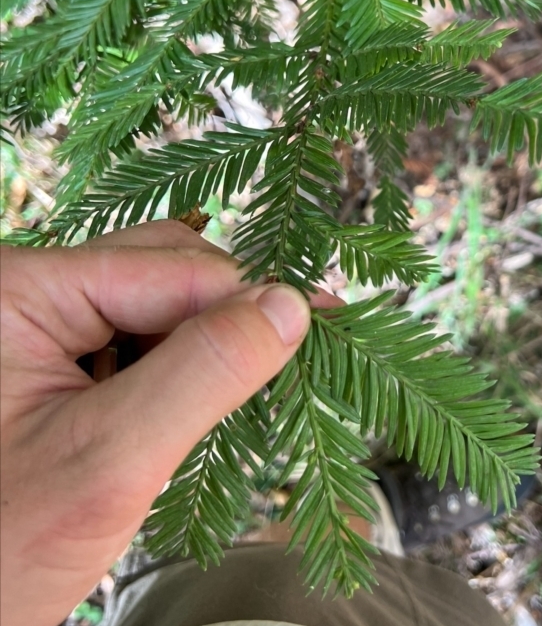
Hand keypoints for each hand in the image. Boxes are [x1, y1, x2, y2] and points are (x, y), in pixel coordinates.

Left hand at [0, 221, 327, 625]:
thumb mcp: (109, 460)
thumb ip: (204, 372)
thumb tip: (288, 305)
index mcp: (22, 289)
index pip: (173, 268)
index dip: (252, 297)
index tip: (325, 317)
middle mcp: (31, 289)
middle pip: (168, 267)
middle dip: (228, 315)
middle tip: (286, 356)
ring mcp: (42, 321)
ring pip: (161, 298)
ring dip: (208, 341)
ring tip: (233, 393)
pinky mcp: (55, 354)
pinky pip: (140, 332)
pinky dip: (183, 361)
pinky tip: (194, 400)